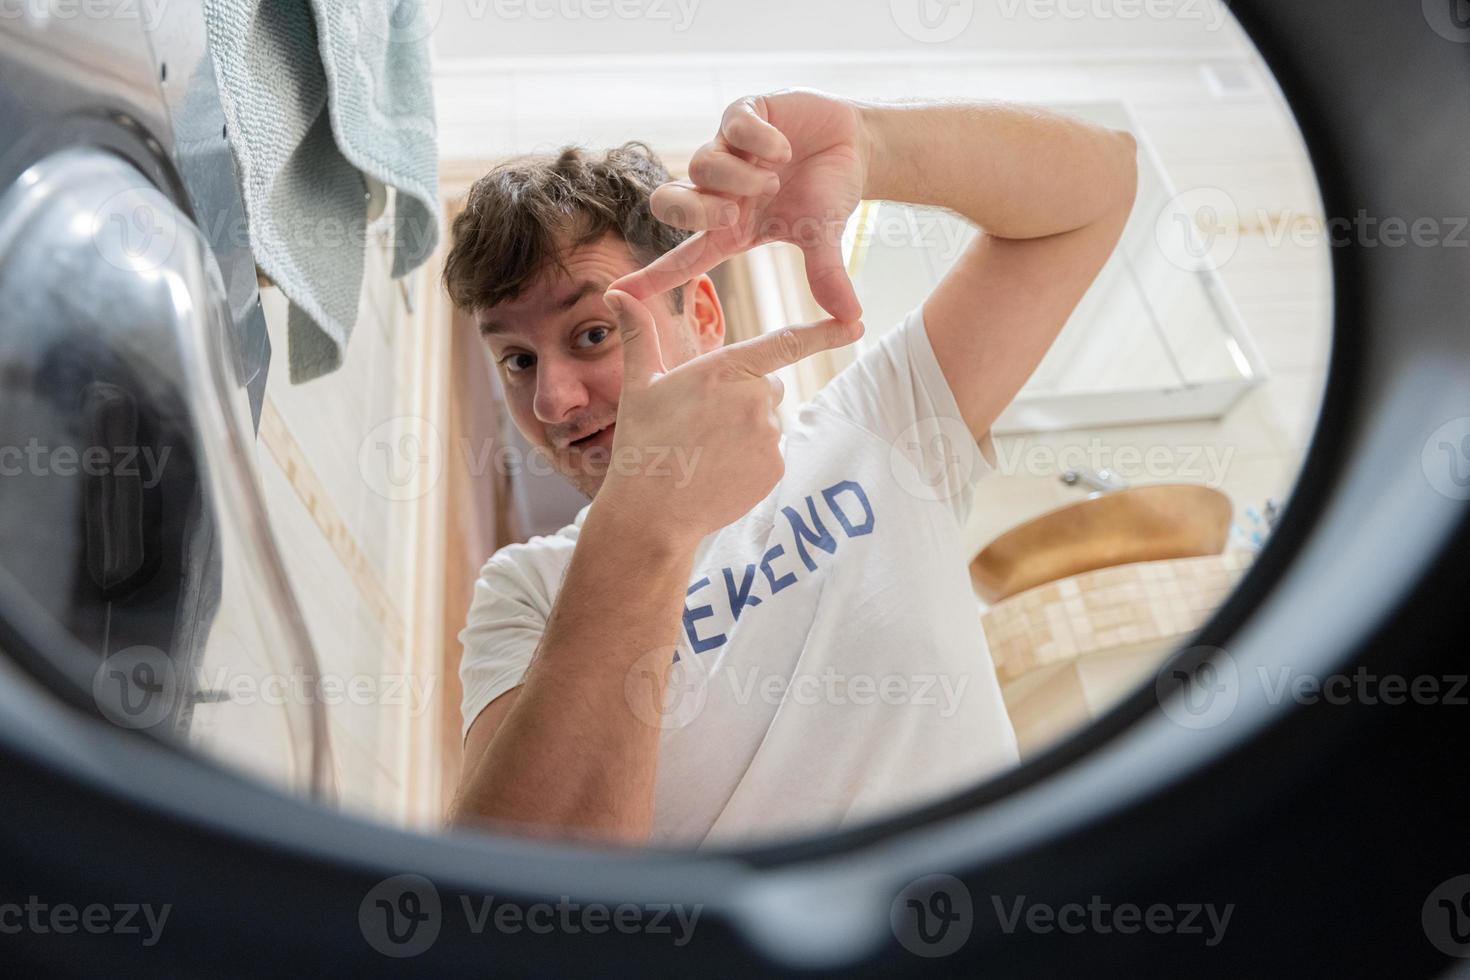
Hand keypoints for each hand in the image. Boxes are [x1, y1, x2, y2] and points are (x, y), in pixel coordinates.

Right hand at [594, 289, 862, 542]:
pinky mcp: (774, 468)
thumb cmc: (643, 443)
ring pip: (766, 422)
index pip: (785, 342)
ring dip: (744, 431)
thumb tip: (616, 294)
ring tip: (704, 451)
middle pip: (766, 385)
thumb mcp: (639, 384)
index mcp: (725, 369)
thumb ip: (640, 334)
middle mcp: (754, 398)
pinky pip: (769, 454)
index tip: (855, 322)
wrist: (652, 512)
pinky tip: (718, 471)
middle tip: (702, 423)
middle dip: (743, 397)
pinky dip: (749, 461)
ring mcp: (768, 435)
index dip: (825, 332)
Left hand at [609, 89, 868, 321]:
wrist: (854, 146)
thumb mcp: (825, 237)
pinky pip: (732, 127)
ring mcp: (728, 150)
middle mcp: (720, 190)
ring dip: (739, 175)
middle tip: (735, 213)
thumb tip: (852, 319)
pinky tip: (783, 148)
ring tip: (775, 177)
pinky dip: (759, 142)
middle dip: (696, 209)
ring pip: (701, 163)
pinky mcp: (744, 113)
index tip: (618, 295)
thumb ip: (826, 275)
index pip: (683, 259)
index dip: (651, 278)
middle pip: (668, 202)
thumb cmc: (829, 194)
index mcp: (731, 228)